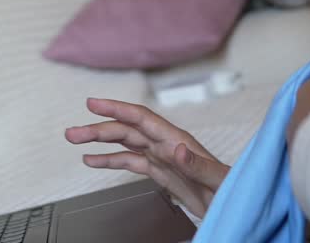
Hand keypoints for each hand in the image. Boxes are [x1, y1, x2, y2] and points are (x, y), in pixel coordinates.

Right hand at [65, 98, 228, 217]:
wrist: (237, 206)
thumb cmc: (232, 190)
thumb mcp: (218, 179)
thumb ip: (198, 164)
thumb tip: (176, 149)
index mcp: (178, 141)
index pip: (141, 119)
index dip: (116, 109)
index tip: (93, 104)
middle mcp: (167, 145)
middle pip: (127, 130)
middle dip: (98, 129)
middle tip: (72, 132)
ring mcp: (162, 158)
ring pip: (124, 143)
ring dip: (99, 141)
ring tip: (75, 141)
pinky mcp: (161, 172)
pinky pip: (130, 161)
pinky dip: (110, 159)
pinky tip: (93, 159)